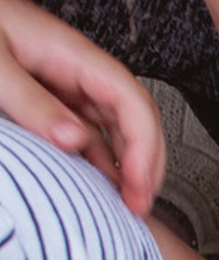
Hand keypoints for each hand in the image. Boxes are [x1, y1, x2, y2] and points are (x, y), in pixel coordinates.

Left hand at [0, 0, 164, 215]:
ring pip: (114, 127)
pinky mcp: (50, 94)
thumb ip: (32, 101)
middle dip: (146, 163)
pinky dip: (100, 159)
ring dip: (127, 165)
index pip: (132, 102)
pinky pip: (87, 129)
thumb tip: (73, 140)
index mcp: (74, 56)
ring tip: (125, 200)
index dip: (144, 147)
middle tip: (138, 204)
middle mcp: (78, 70)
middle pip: (135, 118)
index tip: (136, 183)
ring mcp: (66, 82)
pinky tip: (96, 180)